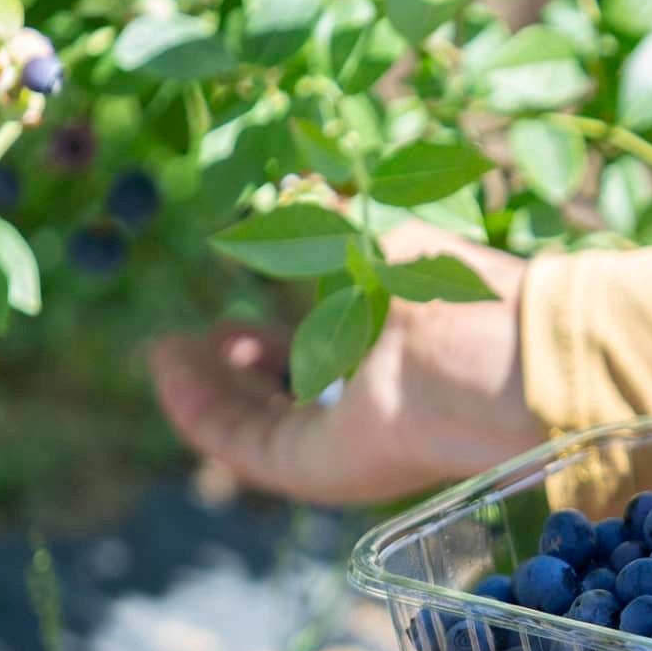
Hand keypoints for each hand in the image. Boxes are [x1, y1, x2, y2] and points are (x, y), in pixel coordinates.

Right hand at [148, 222, 543, 504]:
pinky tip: (167, 363)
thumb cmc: (445, 288)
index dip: (273, 340)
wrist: (483, 355)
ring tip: (168, 350)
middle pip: (284, 399)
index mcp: (390, 354)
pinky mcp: (315, 469)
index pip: (320, 356)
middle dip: (238, 368)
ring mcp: (339, 442)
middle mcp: (366, 405)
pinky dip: (197, 407)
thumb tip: (296, 181)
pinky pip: (239, 442)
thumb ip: (331, 215)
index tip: (231, 318)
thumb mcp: (376, 233)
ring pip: (253, 424)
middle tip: (201, 337)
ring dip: (203, 388)